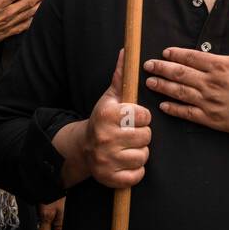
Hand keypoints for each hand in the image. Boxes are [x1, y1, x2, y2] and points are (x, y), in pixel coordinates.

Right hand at [83, 53, 152, 188]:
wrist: (82, 148)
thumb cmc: (103, 120)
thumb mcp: (110, 98)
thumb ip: (121, 76)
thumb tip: (127, 51)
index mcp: (107, 115)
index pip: (144, 116)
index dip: (143, 117)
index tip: (134, 118)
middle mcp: (105, 137)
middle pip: (146, 136)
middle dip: (142, 135)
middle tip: (130, 134)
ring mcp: (106, 160)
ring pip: (143, 156)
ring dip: (140, 153)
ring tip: (128, 147)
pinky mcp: (109, 178)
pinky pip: (137, 175)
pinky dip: (136, 171)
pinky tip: (126, 162)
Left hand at [145, 15, 228, 134]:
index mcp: (222, 65)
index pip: (192, 57)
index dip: (176, 53)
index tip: (164, 52)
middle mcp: (212, 83)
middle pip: (180, 73)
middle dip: (161, 68)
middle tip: (147, 65)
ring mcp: (210, 102)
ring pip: (180, 92)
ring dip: (163, 86)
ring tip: (149, 82)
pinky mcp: (212, 118)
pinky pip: (188, 113)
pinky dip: (174, 109)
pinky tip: (164, 105)